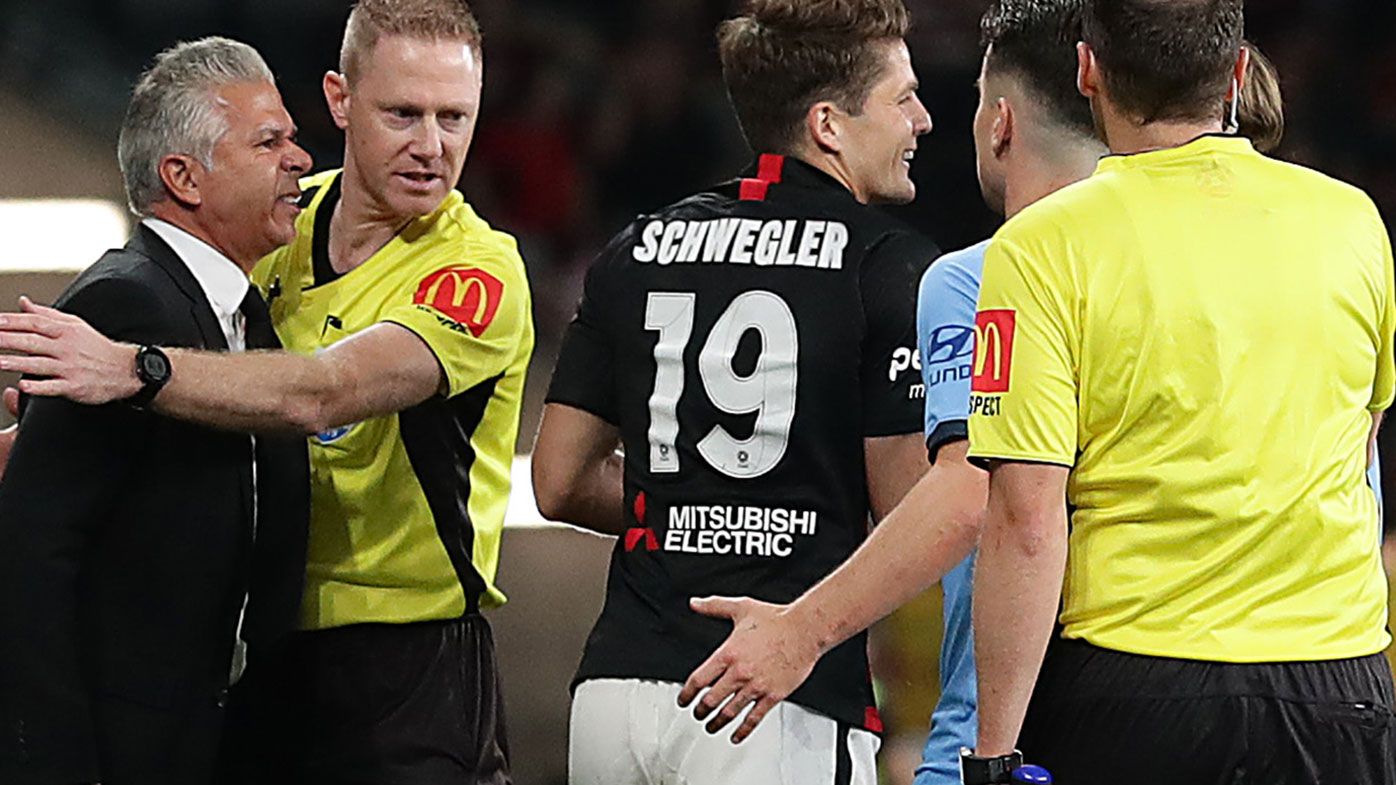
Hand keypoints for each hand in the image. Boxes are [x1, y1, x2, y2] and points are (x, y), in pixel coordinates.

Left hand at [0, 297, 140, 403]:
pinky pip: (54, 387)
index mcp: (66, 331)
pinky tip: (23, 385)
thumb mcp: (75, 325)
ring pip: (38, 364)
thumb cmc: (97, 347)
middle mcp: (67, 348)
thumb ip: (46, 314)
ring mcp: (70, 367)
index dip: (12, 321)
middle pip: (32, 342)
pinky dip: (39, 387)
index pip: (35, 322)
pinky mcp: (75, 386)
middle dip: (7, 340)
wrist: (126, 369)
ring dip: (15, 363)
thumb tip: (23, 302)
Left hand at [676, 596, 821, 742]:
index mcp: (728, 653)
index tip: (683, 700)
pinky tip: (736, 735)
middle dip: (700, 711)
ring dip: (716, 722)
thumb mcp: (740, 608)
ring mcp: (756, 686)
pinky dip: (743, 730)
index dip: (686, 693)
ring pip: (729, 712)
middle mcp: (739, 673)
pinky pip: (754, 718)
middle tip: (696, 714)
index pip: (699, 679)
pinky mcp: (772, 695)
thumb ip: (714, 607)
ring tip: (710, 726)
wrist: (805, 630)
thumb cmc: (776, 619)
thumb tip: (695, 603)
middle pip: (710, 700)